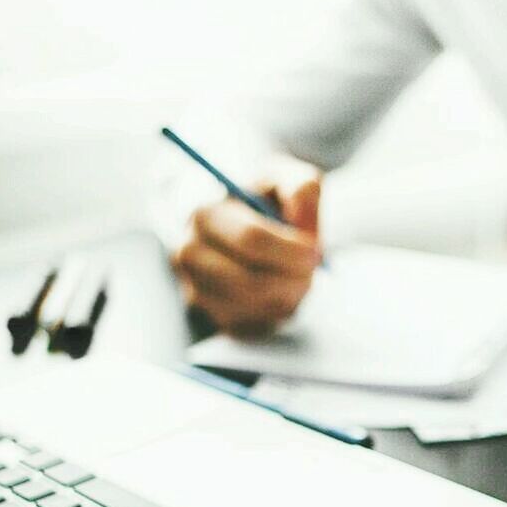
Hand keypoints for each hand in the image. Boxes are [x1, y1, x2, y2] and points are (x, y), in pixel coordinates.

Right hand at [173, 156, 321, 337]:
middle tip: (313, 269)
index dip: (290, 250)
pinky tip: (283, 291)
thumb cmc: (268, 202)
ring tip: (299, 276)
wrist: (247, 229)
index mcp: (205, 215)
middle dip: (293, 279)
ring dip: (290, 296)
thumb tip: (304, 222)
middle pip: (251, 282)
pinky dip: (279, 313)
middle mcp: (190, 256)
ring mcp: (197, 292)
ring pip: (257, 307)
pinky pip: (256, 327)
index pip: (250, 240)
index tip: (315, 251)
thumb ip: (302, 189)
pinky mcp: (213, 319)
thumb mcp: (288, 179)